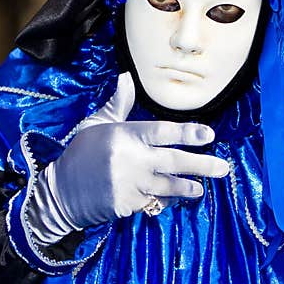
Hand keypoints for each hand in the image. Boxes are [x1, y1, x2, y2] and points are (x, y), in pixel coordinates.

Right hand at [31, 73, 229, 239]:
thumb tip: (127, 77)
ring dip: (188, 188)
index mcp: (124, 136)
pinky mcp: (127, 205)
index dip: (188, 134)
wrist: (60, 191)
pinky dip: (163, 200)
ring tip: (201, 188)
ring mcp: (130, 185)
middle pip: (174, 162)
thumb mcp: (96, 125)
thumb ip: (118, 105)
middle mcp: (131, 160)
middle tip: (223, 168)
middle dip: (202, 166)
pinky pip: (153, 202)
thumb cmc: (81, 154)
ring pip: (168, 187)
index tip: (209, 135)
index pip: (163, 133)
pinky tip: (170, 199)